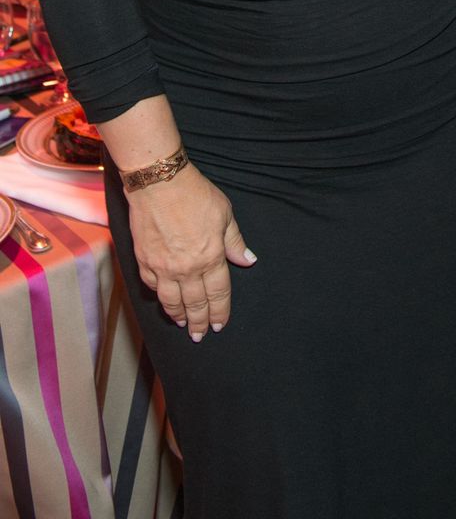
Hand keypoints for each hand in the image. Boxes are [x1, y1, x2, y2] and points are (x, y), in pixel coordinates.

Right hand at [126, 164, 256, 340]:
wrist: (159, 183)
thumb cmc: (195, 194)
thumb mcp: (224, 214)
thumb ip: (235, 241)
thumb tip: (248, 260)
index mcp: (210, 257)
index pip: (218, 294)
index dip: (220, 312)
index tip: (220, 325)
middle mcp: (186, 268)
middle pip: (194, 303)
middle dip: (199, 322)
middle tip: (200, 335)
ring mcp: (162, 267)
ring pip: (171, 301)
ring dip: (178, 316)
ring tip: (183, 324)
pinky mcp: (143, 260)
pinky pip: (151, 286)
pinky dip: (158, 297)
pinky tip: (163, 301)